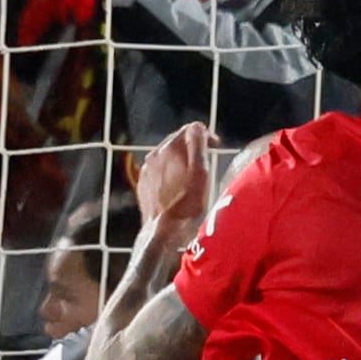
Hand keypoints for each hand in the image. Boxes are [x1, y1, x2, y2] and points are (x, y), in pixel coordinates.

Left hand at [133, 120, 217, 242]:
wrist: (162, 231)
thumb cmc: (186, 205)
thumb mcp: (200, 173)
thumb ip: (199, 146)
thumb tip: (198, 128)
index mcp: (170, 148)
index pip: (191, 129)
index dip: (207, 136)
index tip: (216, 147)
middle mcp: (155, 155)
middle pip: (178, 141)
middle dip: (193, 147)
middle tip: (208, 159)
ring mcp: (147, 170)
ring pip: (168, 156)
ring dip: (182, 160)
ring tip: (195, 174)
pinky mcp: (144, 184)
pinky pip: (160, 171)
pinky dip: (172, 172)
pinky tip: (180, 186)